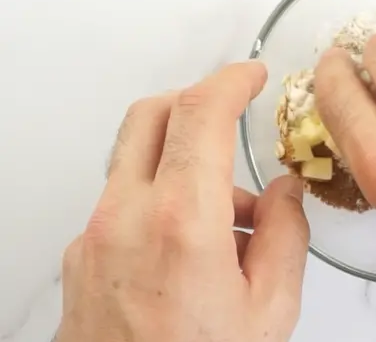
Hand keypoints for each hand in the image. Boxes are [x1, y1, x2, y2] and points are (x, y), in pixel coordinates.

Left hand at [57, 62, 309, 341]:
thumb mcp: (271, 310)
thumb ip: (285, 235)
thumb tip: (284, 192)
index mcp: (182, 222)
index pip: (200, 114)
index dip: (231, 80)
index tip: (251, 74)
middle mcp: (125, 218)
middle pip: (149, 115)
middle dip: (196, 100)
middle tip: (231, 111)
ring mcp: (94, 237)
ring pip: (134, 158)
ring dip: (183, 160)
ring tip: (233, 217)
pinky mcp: (80, 258)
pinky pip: (122, 201)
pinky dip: (160, 197)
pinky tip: (195, 246)